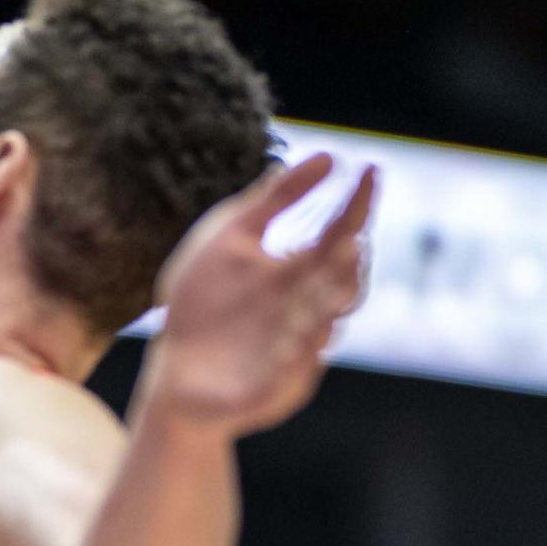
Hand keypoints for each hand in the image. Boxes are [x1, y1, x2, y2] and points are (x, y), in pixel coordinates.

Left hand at [139, 154, 377, 436]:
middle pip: (341, 284)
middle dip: (344, 266)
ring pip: (320, 330)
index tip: (370, 168)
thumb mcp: (231, 237)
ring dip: (319, 310)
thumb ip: (276, 199)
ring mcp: (293, 353)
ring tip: (316, 290)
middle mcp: (305, 311)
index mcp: (298, 272)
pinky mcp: (270, 389)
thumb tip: (328, 155)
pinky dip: (289, 362)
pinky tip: (287, 343)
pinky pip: (285, 378)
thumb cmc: (207, 300)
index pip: (339, 235)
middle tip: (343, 240)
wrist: (176, 371)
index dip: (356, 204)